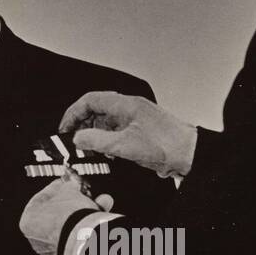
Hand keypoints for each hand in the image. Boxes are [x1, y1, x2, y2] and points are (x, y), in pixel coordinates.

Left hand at [19, 170, 98, 254]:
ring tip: (101, 205)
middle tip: (87, 195)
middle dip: (76, 202)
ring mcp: (53, 251)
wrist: (83, 241)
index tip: (68, 183)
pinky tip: (102, 218)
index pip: (42, 199)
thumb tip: (72, 183)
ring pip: (71, 226)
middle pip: (59, 214)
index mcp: (28, 221)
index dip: (58, 188)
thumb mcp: (68, 189)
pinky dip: (90, 229)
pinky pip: (80, 238)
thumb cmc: (70, 216)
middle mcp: (37, 239)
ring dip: (86, 214)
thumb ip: (67, 184)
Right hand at [60, 91, 197, 178]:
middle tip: (74, 140)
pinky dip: (107, 138)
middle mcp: (130, 108)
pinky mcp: (141, 130)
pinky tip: (107, 151)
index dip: (74, 113)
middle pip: (97, 109)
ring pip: (107, 120)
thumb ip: (97, 140)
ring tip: (88, 148)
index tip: (66, 129)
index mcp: (125, 105)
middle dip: (82, 123)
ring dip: (95, 132)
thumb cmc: (166, 145)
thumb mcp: (124, 145)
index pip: (90, 100)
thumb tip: (78, 138)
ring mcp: (136, 118)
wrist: (190, 153)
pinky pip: (117, 129)